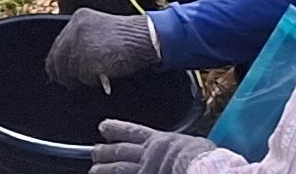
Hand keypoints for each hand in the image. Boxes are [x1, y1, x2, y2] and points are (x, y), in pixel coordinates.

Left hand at [44, 9, 161, 88]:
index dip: (56, 61)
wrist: (146, 38)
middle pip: (58, 58)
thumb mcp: (100, 29)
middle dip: (62, 73)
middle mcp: (77, 29)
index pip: (57, 44)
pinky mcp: (90, 59)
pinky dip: (90, 80)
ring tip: (90, 78)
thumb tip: (68, 58)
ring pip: (68, 70)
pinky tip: (100, 77)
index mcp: (79, 19)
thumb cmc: (128, 36)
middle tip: (70, 83)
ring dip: (78, 78)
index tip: (56, 72)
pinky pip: (82, 77)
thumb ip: (83, 39)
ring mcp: (82, 44)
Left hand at [92, 120, 216, 171]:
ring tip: (93, 170)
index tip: (104, 126)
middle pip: (121, 151)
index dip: (117, 129)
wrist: (198, 167)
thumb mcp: (194, 144)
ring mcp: (143, 170)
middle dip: (106, 151)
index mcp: (160, 141)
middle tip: (95, 151)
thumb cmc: (201, 157)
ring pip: (119, 168)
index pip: (133, 132)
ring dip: (104, 169)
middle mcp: (148, 155)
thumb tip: (187, 147)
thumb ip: (182, 146)